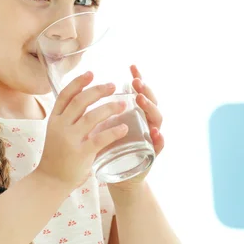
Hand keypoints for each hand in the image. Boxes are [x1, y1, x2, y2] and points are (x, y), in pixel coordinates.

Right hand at [36, 72, 129, 190]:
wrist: (50, 180)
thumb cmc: (56, 156)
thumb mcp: (57, 132)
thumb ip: (69, 119)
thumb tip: (85, 101)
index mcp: (54, 119)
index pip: (65, 95)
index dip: (78, 82)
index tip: (91, 73)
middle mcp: (60, 126)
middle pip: (80, 101)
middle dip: (98, 91)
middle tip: (112, 86)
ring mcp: (70, 139)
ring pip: (92, 116)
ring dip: (109, 108)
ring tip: (122, 104)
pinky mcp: (81, 153)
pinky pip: (100, 138)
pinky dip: (114, 131)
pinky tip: (124, 128)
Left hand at [108, 65, 164, 189]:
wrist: (117, 175)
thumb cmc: (109, 147)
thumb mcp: (102, 125)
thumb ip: (99, 109)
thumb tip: (84, 87)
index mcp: (135, 112)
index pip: (139, 92)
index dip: (138, 79)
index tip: (132, 67)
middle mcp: (146, 121)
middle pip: (150, 101)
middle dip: (144, 90)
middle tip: (136, 83)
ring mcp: (151, 136)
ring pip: (157, 119)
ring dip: (150, 108)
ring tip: (141, 100)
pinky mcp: (151, 153)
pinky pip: (159, 145)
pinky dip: (159, 139)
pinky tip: (155, 133)